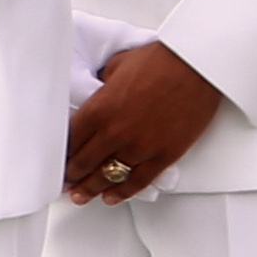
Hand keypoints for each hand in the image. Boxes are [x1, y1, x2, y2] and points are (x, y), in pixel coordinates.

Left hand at [64, 41, 231, 204]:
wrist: (196, 65)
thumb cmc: (162, 60)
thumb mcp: (118, 66)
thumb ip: (103, 85)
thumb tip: (100, 90)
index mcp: (99, 108)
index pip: (70, 140)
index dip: (62, 153)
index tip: (60, 159)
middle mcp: (115, 132)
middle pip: (83, 163)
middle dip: (72, 176)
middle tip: (67, 182)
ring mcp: (139, 147)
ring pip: (106, 178)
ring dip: (91, 189)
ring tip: (82, 195)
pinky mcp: (162, 156)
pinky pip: (137, 182)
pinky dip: (122, 192)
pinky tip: (111, 196)